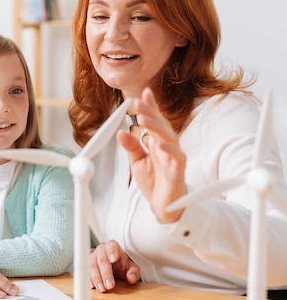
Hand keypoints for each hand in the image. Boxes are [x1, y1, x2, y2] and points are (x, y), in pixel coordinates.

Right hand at [90, 240, 140, 291]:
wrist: (115, 267)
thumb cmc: (122, 265)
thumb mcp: (132, 268)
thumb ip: (133, 272)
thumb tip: (131, 278)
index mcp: (112, 247)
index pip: (112, 246)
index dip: (112, 252)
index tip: (114, 259)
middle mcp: (101, 251)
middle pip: (102, 260)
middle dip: (105, 273)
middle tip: (110, 285)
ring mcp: (93, 258)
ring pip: (92, 267)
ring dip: (97, 279)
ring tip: (102, 288)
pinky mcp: (87, 266)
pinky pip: (86, 272)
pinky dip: (89, 280)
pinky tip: (93, 286)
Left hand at [117, 87, 187, 222]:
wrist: (163, 205)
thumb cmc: (155, 182)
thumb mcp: (137, 162)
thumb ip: (131, 146)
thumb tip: (121, 132)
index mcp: (156, 142)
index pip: (154, 121)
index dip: (150, 107)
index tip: (143, 94)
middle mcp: (166, 146)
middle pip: (160, 125)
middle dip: (150, 112)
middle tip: (138, 102)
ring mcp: (173, 157)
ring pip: (168, 137)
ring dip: (157, 126)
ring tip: (145, 118)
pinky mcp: (178, 169)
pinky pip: (176, 157)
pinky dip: (169, 149)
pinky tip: (160, 143)